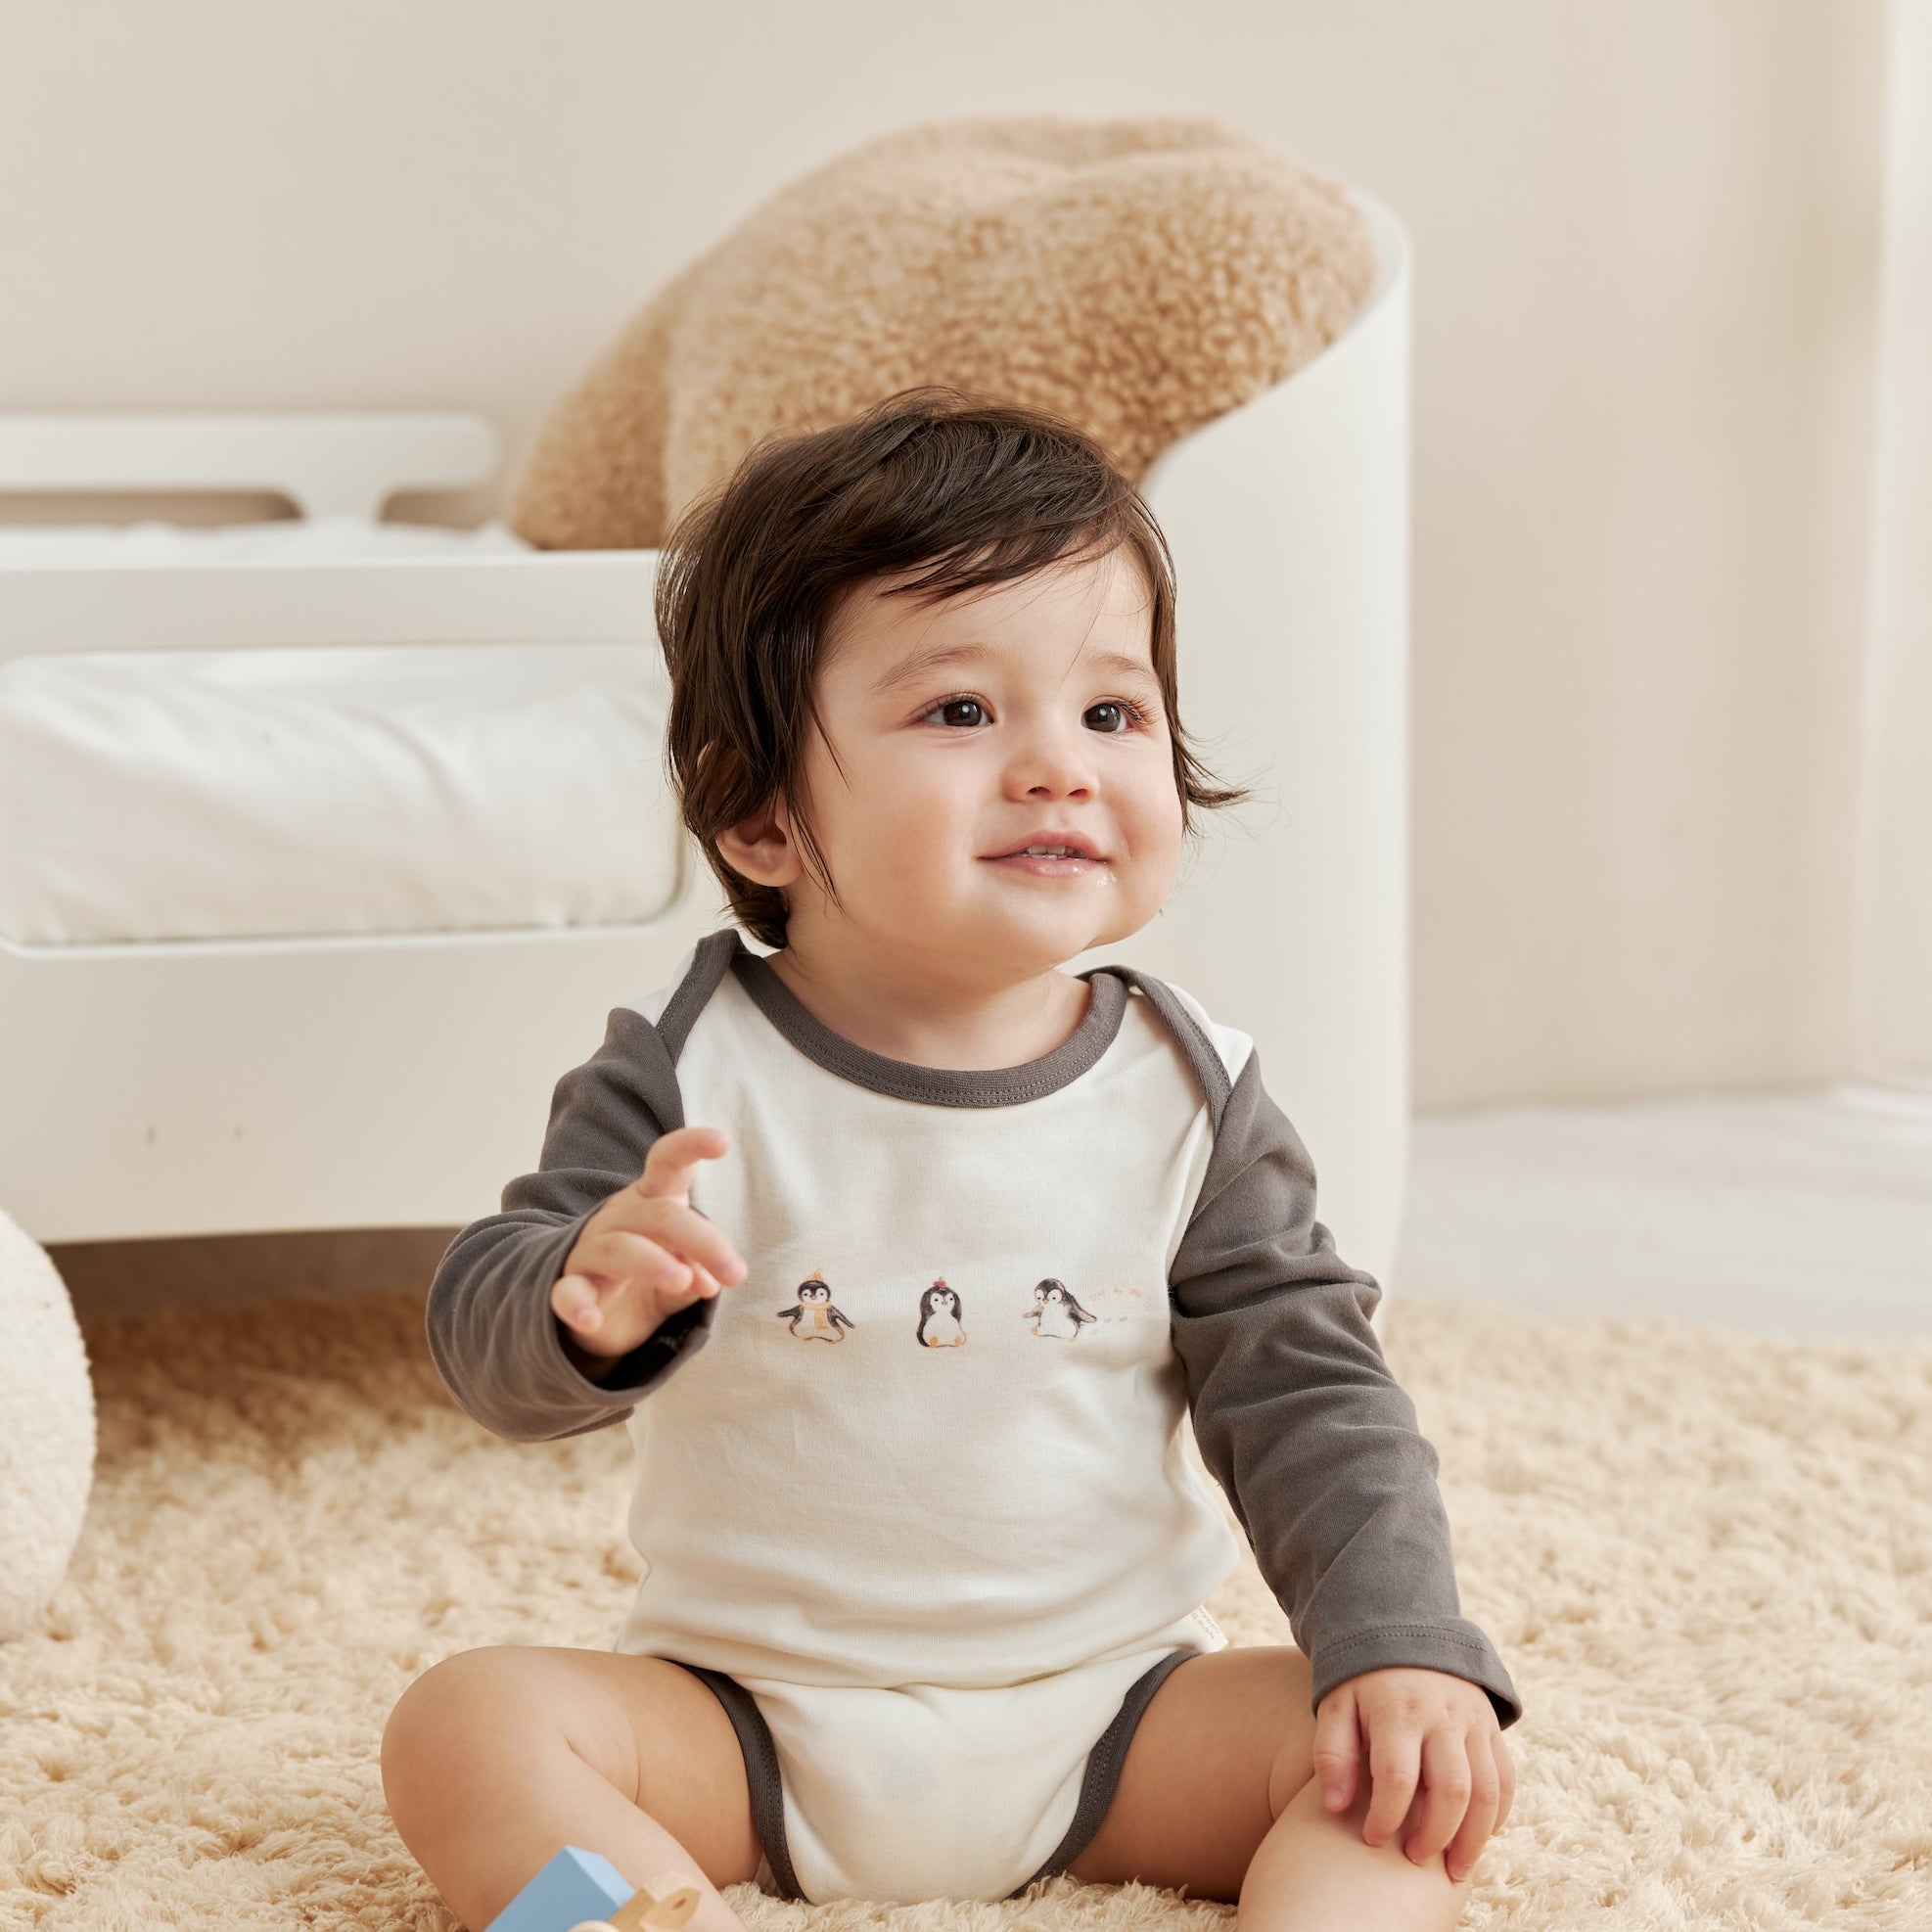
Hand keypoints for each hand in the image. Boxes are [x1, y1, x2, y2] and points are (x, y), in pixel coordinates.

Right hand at [551, 1125, 746, 1358]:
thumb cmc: (648, 1269)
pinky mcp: (568, 1287)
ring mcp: (590, 1250)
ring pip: (621, 1249)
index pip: (667, 1162)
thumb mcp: (680, 1265)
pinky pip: (567, 1292)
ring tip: (684, 1282)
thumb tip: (710, 1283)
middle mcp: (618, 1217)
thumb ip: (697, 1268)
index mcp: (650, 1199)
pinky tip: (590, 1319)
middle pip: (660, 1215)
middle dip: (702, 1241)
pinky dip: (577, 1305)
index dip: (690, 1146)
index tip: (722, 1141)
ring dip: (654, 1263)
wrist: (591, 1304)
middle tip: (736, 1274)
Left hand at [1312, 1666, 1513, 1884]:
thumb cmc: (1362, 1681)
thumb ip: (1332, 1753)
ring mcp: (1473, 1720)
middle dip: (1436, 1835)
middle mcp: (1442, 1715)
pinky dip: (1497, 1814)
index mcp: (1398, 1709)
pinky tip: (1478, 1837)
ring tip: (1454, 1871)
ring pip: (1487, 1790)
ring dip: (1474, 1839)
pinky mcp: (1490, 1727)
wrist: (1404, 1630)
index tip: (1371, 1839)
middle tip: (1414, 1861)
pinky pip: (1505, 1778)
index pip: (1397, 1776)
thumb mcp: (1336, 1705)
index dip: (1385, 1816)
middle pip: (1452, 1789)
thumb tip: (1336, 1807)